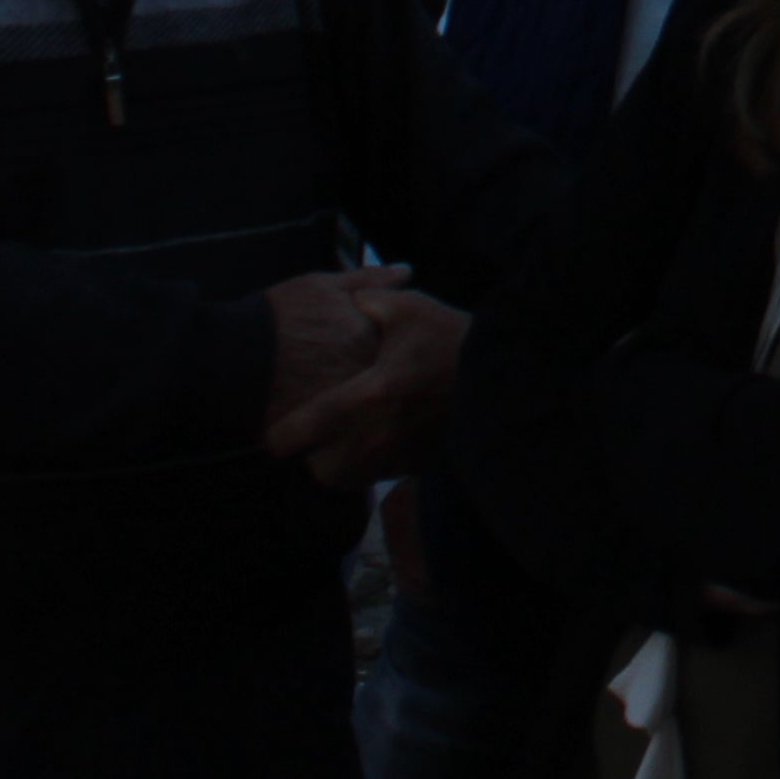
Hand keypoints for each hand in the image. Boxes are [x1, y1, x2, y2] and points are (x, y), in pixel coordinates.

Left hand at [266, 282, 466, 489]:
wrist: (507, 376)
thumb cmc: (452, 339)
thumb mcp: (410, 308)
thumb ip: (367, 300)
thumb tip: (345, 303)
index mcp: (368, 394)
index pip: (303, 431)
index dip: (280, 434)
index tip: (272, 430)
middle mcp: (377, 434)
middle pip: (319, 467)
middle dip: (312, 453)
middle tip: (315, 431)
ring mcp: (399, 455)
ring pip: (346, 478)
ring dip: (338, 463)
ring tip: (343, 437)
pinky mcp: (418, 465)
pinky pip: (377, 476)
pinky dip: (370, 464)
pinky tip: (378, 438)